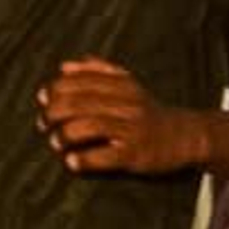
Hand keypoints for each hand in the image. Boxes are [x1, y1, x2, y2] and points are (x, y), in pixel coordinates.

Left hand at [36, 57, 206, 174]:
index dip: (55, 88)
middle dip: (54, 113)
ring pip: (89, 126)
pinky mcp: (136, 153)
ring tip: (55, 142)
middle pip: (80, 103)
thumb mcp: (127, 84)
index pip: (80, 81)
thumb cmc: (148, 111)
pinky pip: (105, 156)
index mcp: (122, 84)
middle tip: (43, 124)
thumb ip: (97, 71)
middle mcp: (126, 103)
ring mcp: (132, 129)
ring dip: (65, 135)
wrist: (186, 136)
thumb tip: (64, 66)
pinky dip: (84, 159)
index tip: (42, 98)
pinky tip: (72, 162)